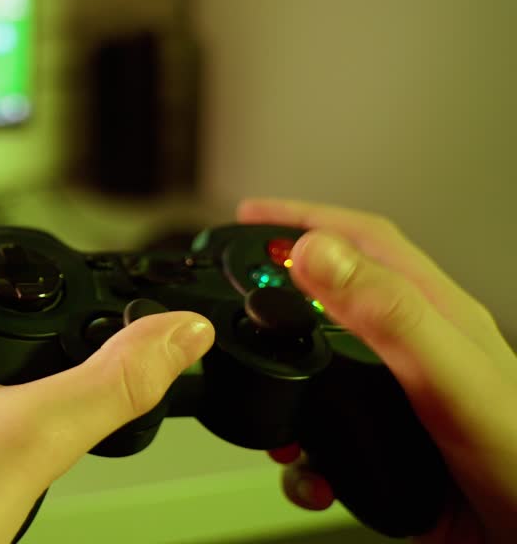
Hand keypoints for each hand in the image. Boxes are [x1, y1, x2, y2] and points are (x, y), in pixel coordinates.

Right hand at [238, 198, 516, 542]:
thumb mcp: (448, 374)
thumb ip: (386, 310)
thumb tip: (318, 253)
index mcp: (436, 314)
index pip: (364, 240)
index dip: (304, 218)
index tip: (250, 217)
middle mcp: (417, 349)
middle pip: (332, 295)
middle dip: (276, 288)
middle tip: (232, 290)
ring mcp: (402, 398)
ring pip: (320, 365)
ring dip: (282, 377)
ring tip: (259, 384)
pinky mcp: (389, 447)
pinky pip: (325, 434)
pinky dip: (300, 448)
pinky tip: (302, 462)